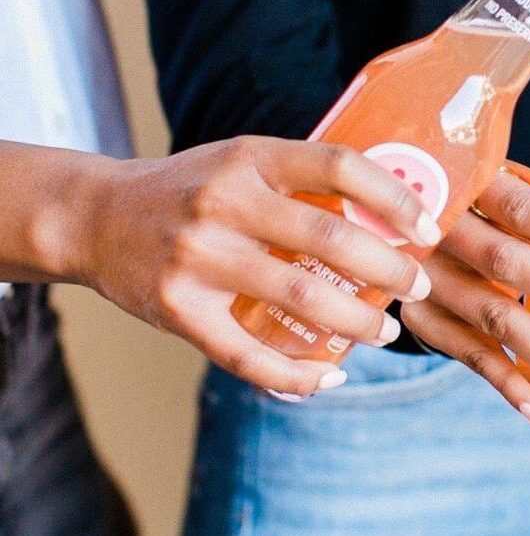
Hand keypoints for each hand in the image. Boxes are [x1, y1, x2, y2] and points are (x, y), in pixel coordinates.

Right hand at [75, 136, 436, 395]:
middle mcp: (225, 203)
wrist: (94, 216)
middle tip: (421, 286)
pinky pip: (248, 355)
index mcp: (251, 158)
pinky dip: (296, 374)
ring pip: (300, 299)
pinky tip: (330, 376)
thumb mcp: (244, 159)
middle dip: (390, 269)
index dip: (395, 198)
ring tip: (387, 331)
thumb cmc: (192, 188)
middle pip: (329, 239)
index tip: (430, 228)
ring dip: (357, 322)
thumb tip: (398, 205)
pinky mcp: (178, 309)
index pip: (340, 166)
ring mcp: (199, 258)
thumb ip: (304, 178)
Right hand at [400, 162, 529, 425]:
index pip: (521, 203)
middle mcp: (443, 225)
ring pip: (490, 315)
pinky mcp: (421, 317)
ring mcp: (426, 274)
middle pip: (507, 261)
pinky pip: (466, 356)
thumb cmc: (497, 196)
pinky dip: (506, 384)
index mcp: (477, 177)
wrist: (400, 210)